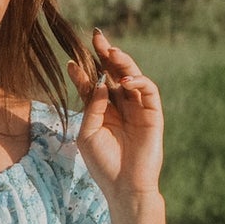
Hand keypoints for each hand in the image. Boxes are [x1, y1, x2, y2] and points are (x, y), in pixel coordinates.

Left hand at [69, 28, 164, 200]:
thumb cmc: (103, 163)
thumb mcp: (88, 133)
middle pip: (113, 73)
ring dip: (122, 62)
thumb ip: (93, 106)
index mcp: (102, 111)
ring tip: (111, 52)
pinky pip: (149, 90)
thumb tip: (100, 81)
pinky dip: (139, 81)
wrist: (123, 186)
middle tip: (96, 37)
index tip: (70, 61)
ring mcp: (138, 108)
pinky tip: (125, 81)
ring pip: (132, 76)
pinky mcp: (153, 114)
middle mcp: (120, 106)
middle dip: (105, 54)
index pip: (93, 85)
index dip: (83, 72)